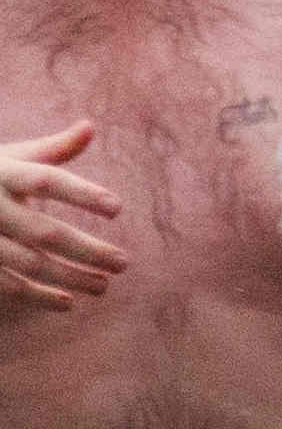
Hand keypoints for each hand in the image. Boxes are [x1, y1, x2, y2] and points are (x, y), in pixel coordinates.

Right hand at [0, 126, 117, 310]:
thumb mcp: (9, 158)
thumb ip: (51, 149)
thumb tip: (90, 126)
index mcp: (3, 173)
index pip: (46, 181)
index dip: (82, 194)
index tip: (119, 208)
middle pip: (43, 231)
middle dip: (86, 249)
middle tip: (123, 263)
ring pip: (28, 263)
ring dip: (68, 277)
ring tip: (104, 285)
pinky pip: (6, 285)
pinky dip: (36, 296)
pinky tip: (67, 302)